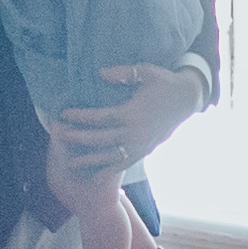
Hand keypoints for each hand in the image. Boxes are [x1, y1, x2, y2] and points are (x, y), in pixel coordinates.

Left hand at [46, 62, 206, 191]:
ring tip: (71, 164)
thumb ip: (123, 74)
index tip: (63, 115)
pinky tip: (96, 177)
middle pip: (100, 138)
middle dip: (78, 138)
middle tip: (59, 138)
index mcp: (131, 112)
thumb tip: (100, 74)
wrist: (188, 99)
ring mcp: (139, 144)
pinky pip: (125, 163)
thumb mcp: (146, 71)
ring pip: (110, 156)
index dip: (80, 116)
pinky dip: (110, 171)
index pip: (99, 117)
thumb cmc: (164, 82)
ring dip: (89, 160)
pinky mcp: (145, 150)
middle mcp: (134, 132)